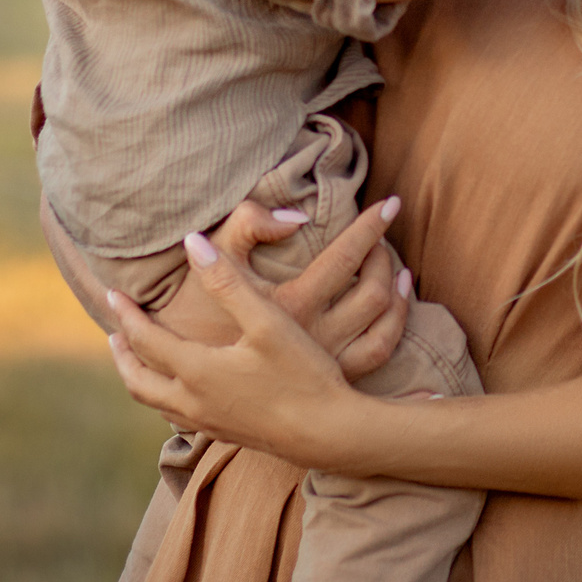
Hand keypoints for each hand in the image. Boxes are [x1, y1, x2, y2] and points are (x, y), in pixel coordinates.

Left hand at [107, 229, 363, 467]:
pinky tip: (184, 388)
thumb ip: (227, 281)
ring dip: (140, 377)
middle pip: (138, 381)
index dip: (127, 314)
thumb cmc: (301, 373)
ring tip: (141, 359)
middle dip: (123, 354)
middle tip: (115, 333)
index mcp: (196, 372)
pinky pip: (178, 416)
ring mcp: (209, 423)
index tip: (113, 293)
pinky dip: (165, 396)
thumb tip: (192, 243)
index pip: (146, 340)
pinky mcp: (226, 434)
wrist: (328, 433)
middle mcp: (193, 402)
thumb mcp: (267, 320)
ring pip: (155, 403)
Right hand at [206, 195, 411, 381]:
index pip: (344, 258)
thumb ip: (248, 225)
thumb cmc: (197, 309)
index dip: (371, 227)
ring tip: (394, 265)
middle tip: (383, 231)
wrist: (185, 368)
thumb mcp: (217, 257)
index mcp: (289, 307)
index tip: (391, 204)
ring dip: (396, 289)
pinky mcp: (327, 378)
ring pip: (382, 323)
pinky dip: (395, 323)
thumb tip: (297, 218)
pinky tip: (395, 301)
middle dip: (384, 255)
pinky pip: (379, 351)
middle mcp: (314, 337)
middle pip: (374, 292)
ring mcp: (325, 362)